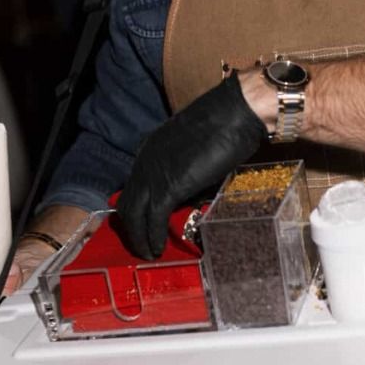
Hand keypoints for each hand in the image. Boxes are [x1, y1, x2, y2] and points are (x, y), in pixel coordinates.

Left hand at [117, 74, 265, 259]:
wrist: (236, 112)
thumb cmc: (226, 122)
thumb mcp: (196, 146)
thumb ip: (187, 168)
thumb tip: (191, 193)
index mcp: (151, 148)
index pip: (134, 185)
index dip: (138, 208)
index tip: (145, 223)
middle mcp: (145, 161)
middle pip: (128, 203)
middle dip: (132, 228)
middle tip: (143, 245)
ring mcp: (154, 174)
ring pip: (134, 215)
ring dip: (139, 237)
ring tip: (150, 252)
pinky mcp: (168, 187)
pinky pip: (154, 219)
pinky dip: (153, 237)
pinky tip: (159, 248)